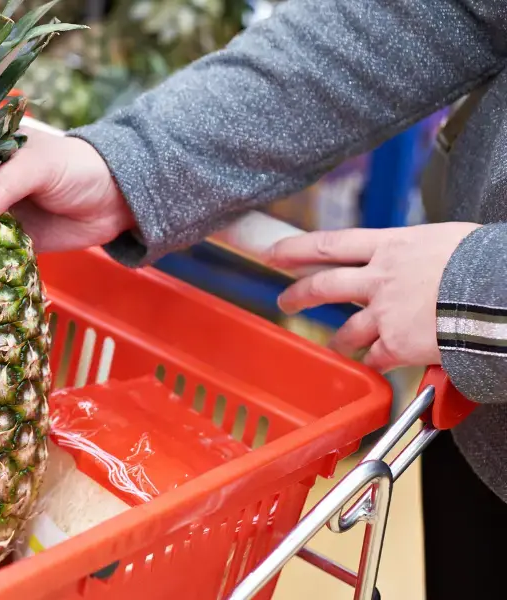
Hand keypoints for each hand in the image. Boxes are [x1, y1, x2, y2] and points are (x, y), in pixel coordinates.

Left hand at [265, 222, 481, 372]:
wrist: (500, 290)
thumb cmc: (487, 261)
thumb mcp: (448, 240)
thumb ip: (422, 252)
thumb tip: (425, 259)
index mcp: (393, 246)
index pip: (332, 244)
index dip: (297, 248)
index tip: (274, 252)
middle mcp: (380, 278)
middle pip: (324, 285)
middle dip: (298, 295)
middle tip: (285, 300)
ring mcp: (385, 312)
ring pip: (346, 330)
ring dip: (337, 340)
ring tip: (334, 345)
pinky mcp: (397, 343)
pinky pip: (376, 358)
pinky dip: (374, 363)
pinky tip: (377, 365)